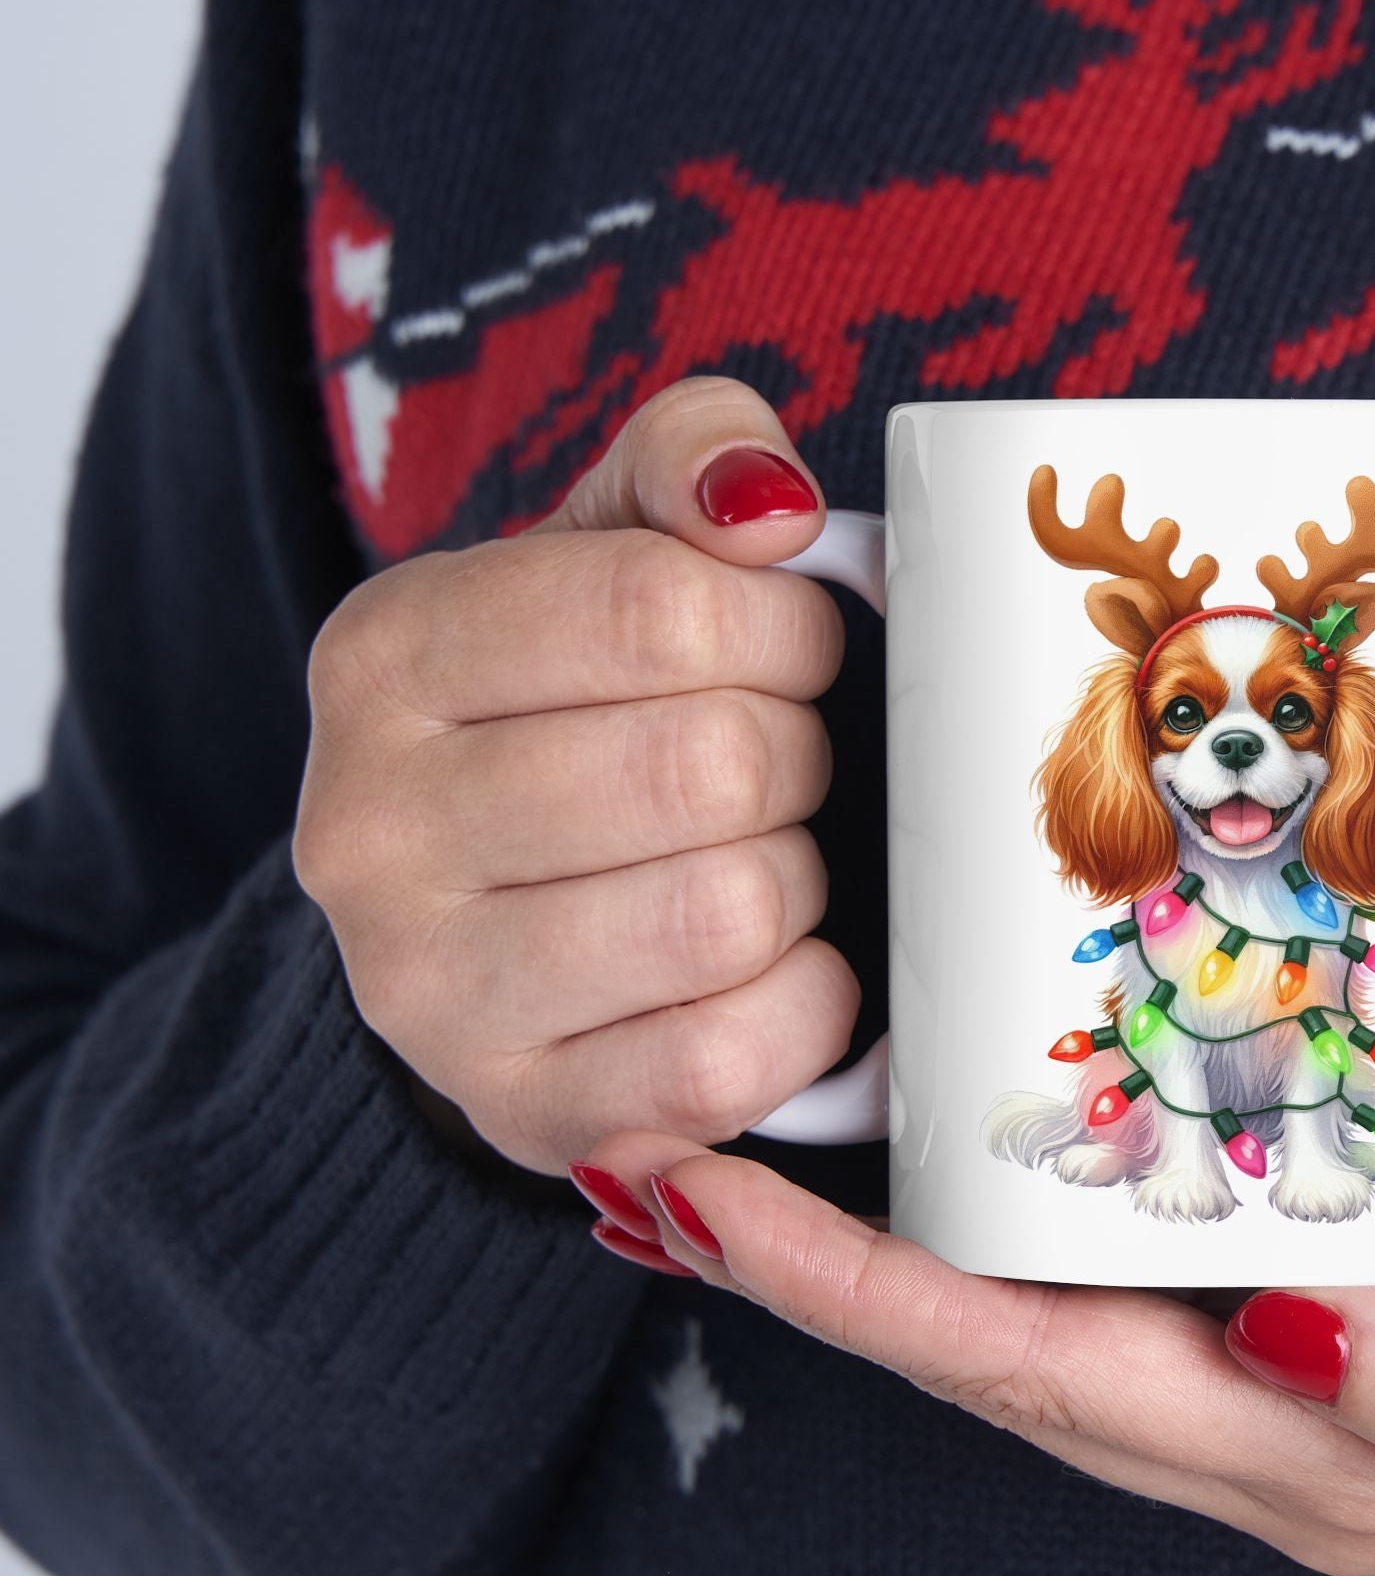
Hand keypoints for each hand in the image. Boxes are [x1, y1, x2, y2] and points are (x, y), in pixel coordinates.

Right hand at [294, 377, 856, 1172]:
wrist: (489, 922)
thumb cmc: (577, 716)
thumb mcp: (607, 549)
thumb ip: (689, 462)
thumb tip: (769, 505)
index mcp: (386, 656)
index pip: (661, 609)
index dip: (783, 628)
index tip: (792, 650)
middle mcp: (370, 830)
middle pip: (709, 766)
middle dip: (794, 757)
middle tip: (777, 766)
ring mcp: (430, 993)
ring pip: (727, 913)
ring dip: (796, 881)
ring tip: (760, 861)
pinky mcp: (524, 1113)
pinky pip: (730, 1060)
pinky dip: (803, 1007)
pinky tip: (775, 968)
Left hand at [576, 1089, 1374, 1574]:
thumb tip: (1288, 1344)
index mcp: (1325, 1454)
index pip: (1032, 1375)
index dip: (856, 1299)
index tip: (701, 1200)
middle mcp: (1273, 1408)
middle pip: (993, 1344)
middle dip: (818, 1265)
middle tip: (664, 1146)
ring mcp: (1292, 1339)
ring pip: (1041, 1295)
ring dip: (891, 1231)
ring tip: (757, 1129)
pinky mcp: (1332, 1250)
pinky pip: (1127, 1233)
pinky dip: (1013, 1184)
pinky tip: (960, 1116)